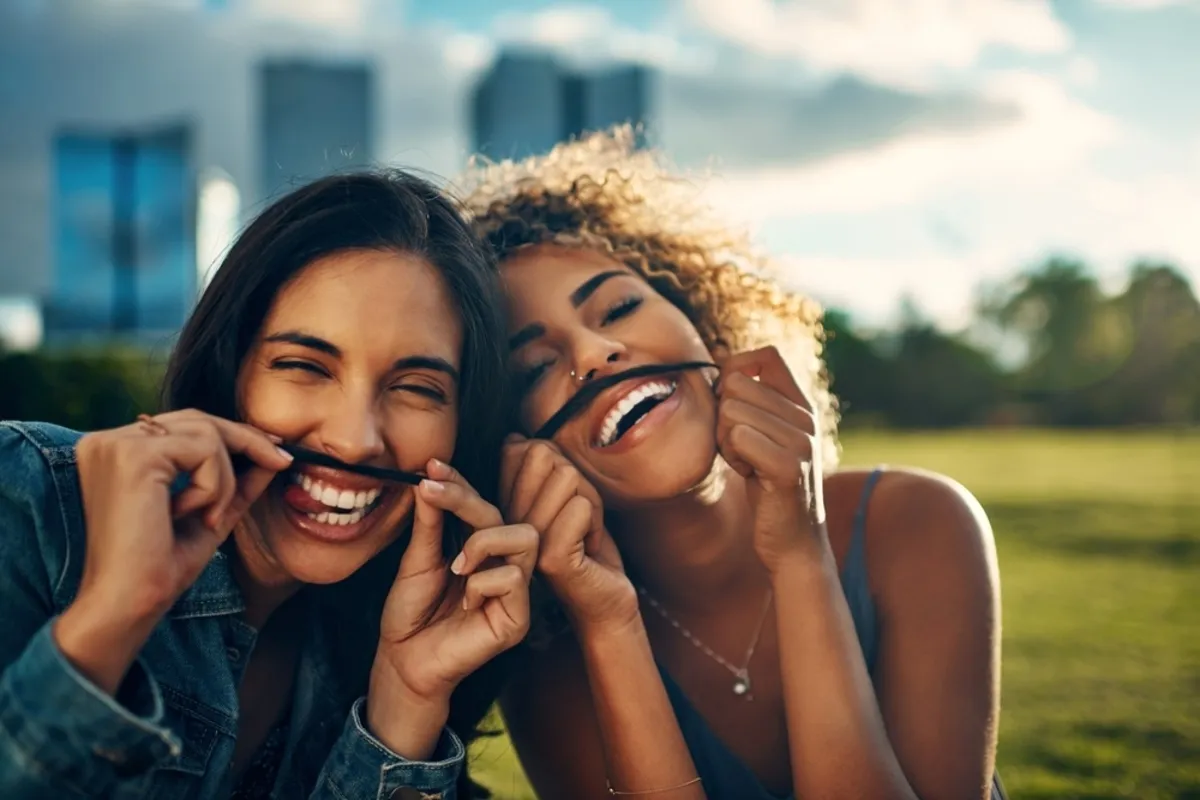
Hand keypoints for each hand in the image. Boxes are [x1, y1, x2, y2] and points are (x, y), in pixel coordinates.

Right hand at [56, 410, 292, 692]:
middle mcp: (106, 441)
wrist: (130, 602)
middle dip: (247, 440)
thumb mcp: (209, 513)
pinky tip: (194, 515)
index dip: (233, 433)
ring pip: (206, 433)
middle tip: (281, 461)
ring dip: (225, 479)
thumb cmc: (161, 566)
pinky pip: (204, 450)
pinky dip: (214, 485)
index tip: (274, 448)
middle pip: (197, 419)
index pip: (184, 425)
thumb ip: (234, 481)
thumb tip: (274, 452)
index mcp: (114, 452)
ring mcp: (116, 445)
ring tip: (209, 516)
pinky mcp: (132, 456)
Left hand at [367, 459, 536, 754]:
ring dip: (483, 543)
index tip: (431, 466)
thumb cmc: (410, 613)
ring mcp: (515, 591)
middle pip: (505, 515)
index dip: (460, 484)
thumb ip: (430, 523)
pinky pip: (515, 579)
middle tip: (431, 494)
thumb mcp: (416, 560)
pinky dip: (483, 584)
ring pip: (525, 538)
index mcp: (481, 548)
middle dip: (467, 500)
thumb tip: (428, 479)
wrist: (403, 661)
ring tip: (455, 566)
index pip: (482, 505)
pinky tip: (466, 603)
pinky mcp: (519, 618)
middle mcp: (503, 564)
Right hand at [500, 435, 636, 633]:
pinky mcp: (550, 558)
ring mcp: (525, 541)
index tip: (560, 499)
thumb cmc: (586, 546)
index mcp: (502, 505)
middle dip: (576, 479)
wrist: (605, 599)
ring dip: (589, 501)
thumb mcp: (561, 498)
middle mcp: (506, 522)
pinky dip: (595, 520)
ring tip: (583, 532)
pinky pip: (579, 506)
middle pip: (544, 455)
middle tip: (577, 516)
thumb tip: (515, 438)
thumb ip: (540, 468)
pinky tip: (589, 546)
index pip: (518, 448)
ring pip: (567, 476)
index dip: (554, 462)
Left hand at [715, 346, 826, 571]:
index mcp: (802, 405)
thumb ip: (751, 403)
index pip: (767, 355)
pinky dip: (733, 457)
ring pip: (732, 411)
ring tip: (747, 463)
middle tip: (740, 448)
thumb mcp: (762, 437)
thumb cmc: (768, 488)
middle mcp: (806, 418)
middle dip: (723, 417)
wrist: (794, 543)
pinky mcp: (789, 467)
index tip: (730, 405)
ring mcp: (802, 441)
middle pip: (736, 384)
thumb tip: (720, 369)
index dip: (735, 370)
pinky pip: (738, 437)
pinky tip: (749, 475)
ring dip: (726, 441)